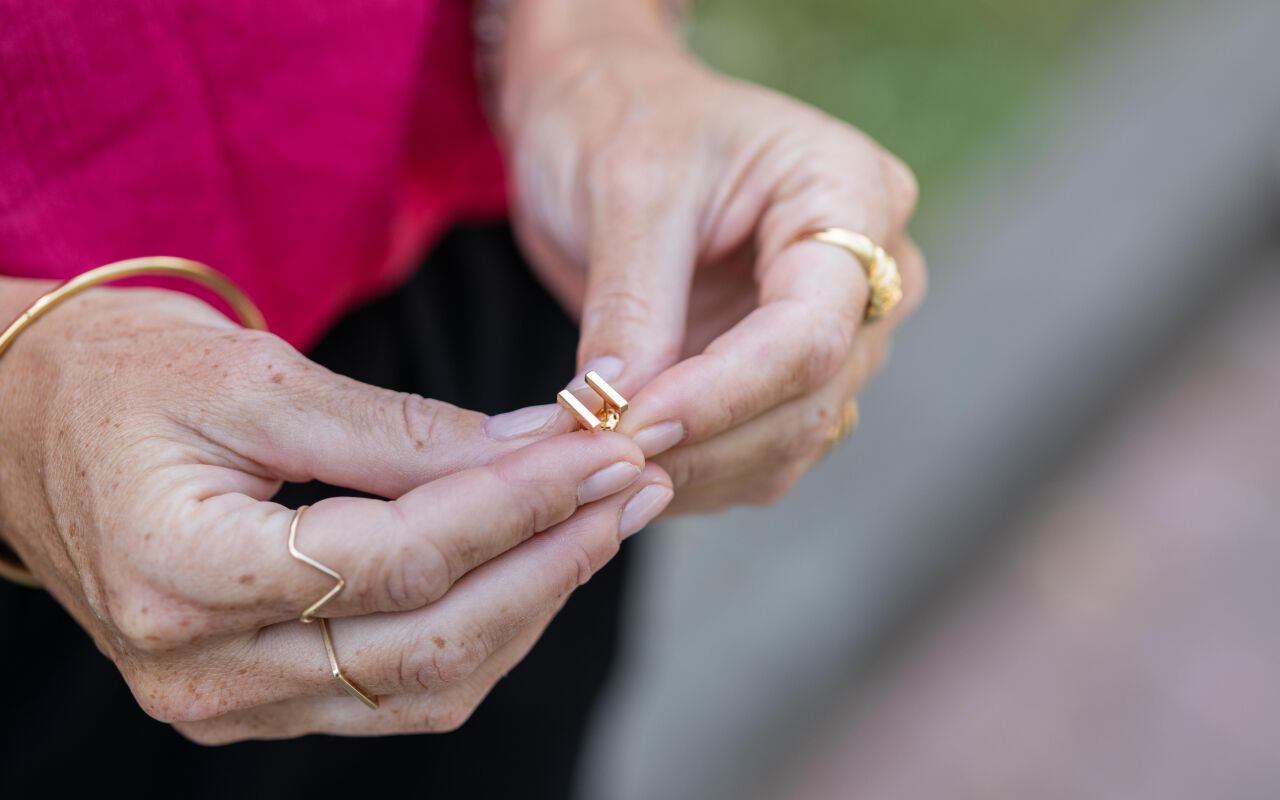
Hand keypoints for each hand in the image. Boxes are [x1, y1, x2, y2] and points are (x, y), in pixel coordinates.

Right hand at [0, 280, 671, 741]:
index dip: (524, 505)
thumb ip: (399, 433)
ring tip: (605, 519)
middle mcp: (201, 668)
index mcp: (185, 570)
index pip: (404, 556)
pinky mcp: (251, 701)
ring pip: (429, 683)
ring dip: (533, 603)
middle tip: (635, 486)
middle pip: (431, 641)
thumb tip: (536, 447)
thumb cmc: (116, 377)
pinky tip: (534, 567)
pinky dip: (480, 632)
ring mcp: (224, 702)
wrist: (17, 430)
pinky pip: (397, 692)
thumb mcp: (253, 375)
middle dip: (554, 561)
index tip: (610, 448)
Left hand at [497, 7, 925, 511]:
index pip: (811, 330)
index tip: (630, 425)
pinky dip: (693, 473)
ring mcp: (838, 330)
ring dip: (695, 471)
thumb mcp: (624, 186)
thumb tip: (618, 412)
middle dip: (701, 443)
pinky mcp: (788, 374)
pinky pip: (760, 453)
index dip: (723, 393)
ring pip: (790, 442)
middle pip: (810, 399)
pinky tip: (624, 467)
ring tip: (596, 465)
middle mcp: (869, 271)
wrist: (609, 112)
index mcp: (850, 194)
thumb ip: (632, 301)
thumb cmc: (622, 117)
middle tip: (596, 458)